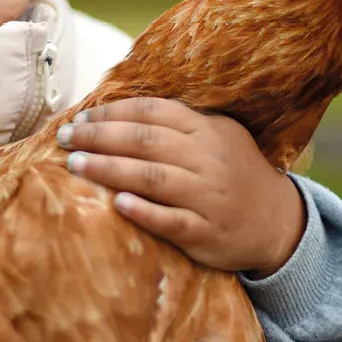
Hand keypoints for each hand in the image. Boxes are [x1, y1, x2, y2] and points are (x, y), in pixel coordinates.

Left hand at [56, 98, 305, 275]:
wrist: (276, 220)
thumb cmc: (232, 168)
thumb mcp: (217, 133)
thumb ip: (178, 120)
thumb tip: (118, 108)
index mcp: (206, 128)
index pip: (152, 112)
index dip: (112, 112)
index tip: (81, 116)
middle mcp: (207, 158)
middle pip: (145, 141)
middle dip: (100, 136)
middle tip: (65, 137)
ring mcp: (208, 196)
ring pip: (153, 178)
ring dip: (109, 169)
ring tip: (75, 165)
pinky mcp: (206, 232)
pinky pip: (172, 221)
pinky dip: (144, 212)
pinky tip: (116, 204)